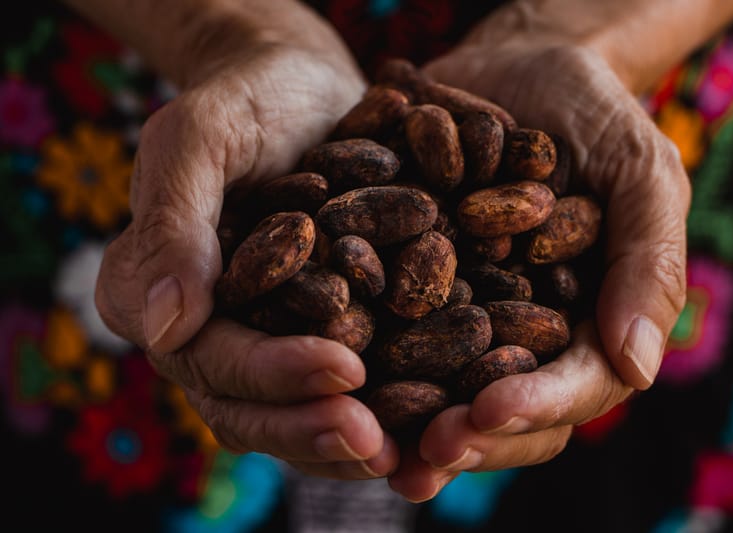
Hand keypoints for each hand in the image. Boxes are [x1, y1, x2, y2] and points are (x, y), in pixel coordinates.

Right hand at [94, 30, 398, 477]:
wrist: (300, 91)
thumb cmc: (247, 100)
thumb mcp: (202, 135)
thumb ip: (174, 221)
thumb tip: (162, 327)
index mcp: (152, 293)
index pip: (207, 356)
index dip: (271, 373)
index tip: (344, 368)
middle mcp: (203, 333)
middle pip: (249, 407)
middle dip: (314, 428)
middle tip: (380, 442)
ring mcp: (259, 340)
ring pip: (296, 414)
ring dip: (351, 442)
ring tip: (414, 454)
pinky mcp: (314, 335)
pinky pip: (340, 391)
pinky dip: (383, 414)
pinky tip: (432, 424)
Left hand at [387, 3, 689, 500]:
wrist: (521, 67)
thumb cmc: (596, 117)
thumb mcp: (641, 175)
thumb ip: (650, 262)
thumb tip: (640, 365)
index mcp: (588, 328)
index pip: (573, 388)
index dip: (533, 407)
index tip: (486, 412)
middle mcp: (523, 337)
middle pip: (501, 410)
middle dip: (464, 435)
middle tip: (420, 455)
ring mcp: (466, 316)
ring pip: (440, 390)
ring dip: (404, 422)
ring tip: (363, 438)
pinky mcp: (413, 286)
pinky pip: (387, 331)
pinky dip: (360, 354)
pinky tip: (323, 369)